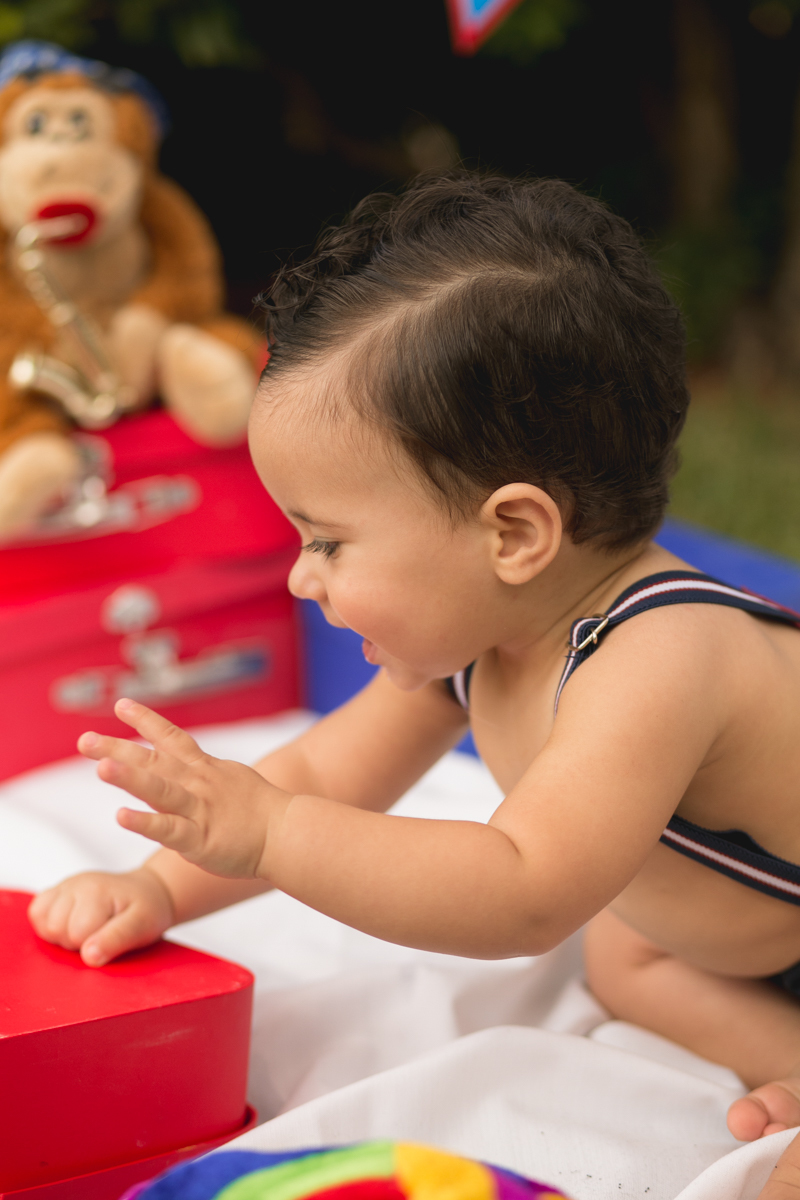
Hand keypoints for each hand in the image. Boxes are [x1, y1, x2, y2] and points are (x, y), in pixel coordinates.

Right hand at [28, 866, 174, 966]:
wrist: (148, 892)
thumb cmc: (146, 910)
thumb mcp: (142, 926)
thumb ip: (116, 940)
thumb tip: (89, 957)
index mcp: (98, 892)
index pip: (77, 934)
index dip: (92, 947)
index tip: (109, 938)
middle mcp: (78, 884)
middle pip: (56, 928)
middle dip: (76, 941)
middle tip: (99, 934)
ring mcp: (66, 885)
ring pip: (43, 922)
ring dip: (62, 934)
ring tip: (86, 929)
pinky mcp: (58, 890)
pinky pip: (37, 911)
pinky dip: (48, 924)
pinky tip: (70, 923)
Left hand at [78, 698, 290, 879]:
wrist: (289, 832)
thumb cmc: (263, 811)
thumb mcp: (233, 779)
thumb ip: (206, 774)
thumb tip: (192, 765)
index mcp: (204, 769)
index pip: (171, 737)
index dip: (145, 720)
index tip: (120, 705)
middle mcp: (197, 783)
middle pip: (152, 761)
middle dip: (116, 748)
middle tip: (83, 740)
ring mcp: (197, 810)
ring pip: (158, 790)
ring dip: (128, 777)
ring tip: (100, 767)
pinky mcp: (199, 839)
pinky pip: (168, 829)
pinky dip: (144, 822)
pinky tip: (121, 816)